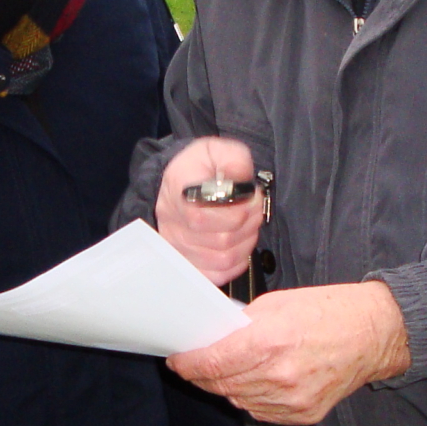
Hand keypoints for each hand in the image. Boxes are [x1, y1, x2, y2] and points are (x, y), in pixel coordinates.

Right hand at [155, 136, 261, 284]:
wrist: (182, 180)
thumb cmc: (201, 167)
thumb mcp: (217, 150)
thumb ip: (234, 160)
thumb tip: (239, 177)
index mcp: (178, 192)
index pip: (204, 217)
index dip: (237, 211)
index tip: (248, 195)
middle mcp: (173, 223)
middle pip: (220, 240)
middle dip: (248, 223)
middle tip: (253, 207)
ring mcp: (178, 246)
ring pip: (222, 259)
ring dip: (246, 242)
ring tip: (247, 223)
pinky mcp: (187, 262)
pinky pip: (217, 274)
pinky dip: (236, 261)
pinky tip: (238, 242)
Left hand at [168, 281, 410, 425]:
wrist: (374, 334)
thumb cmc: (328, 311)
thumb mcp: (277, 304)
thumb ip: (241, 326)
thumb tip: (211, 339)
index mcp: (269, 341)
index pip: (210, 364)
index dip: (187, 364)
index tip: (177, 360)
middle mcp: (279, 376)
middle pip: (220, 385)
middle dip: (202, 375)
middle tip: (195, 364)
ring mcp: (292, 400)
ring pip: (238, 400)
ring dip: (226, 387)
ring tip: (226, 370)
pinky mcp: (304, 414)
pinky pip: (261, 411)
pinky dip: (251, 397)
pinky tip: (255, 381)